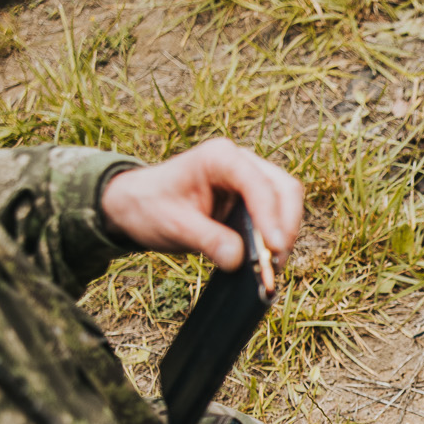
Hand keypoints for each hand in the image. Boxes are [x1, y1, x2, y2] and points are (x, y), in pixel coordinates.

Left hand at [99, 138, 304, 271]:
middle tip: (275, 263)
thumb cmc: (149, 205)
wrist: (137, 204)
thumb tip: (238, 260)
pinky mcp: (252, 199)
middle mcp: (241, 162)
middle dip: (285, 227)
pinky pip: (277, 215)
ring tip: (271, 266)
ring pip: (286, 202)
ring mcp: (250, 178)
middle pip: (284, 189)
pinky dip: (276, 237)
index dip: (271, 217)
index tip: (274, 249)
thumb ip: (207, 240)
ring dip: (284, 233)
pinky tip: (266, 258)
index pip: (258, 184)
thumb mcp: (173, 225)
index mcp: (219, 157)